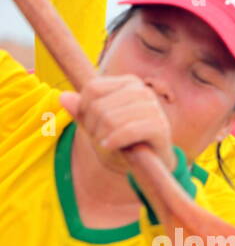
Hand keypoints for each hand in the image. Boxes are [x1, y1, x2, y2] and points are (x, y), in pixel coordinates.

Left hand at [60, 76, 175, 173]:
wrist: (150, 162)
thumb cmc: (123, 140)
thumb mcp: (97, 124)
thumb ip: (81, 111)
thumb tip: (63, 97)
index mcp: (128, 83)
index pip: (92, 88)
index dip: (83, 109)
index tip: (90, 125)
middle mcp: (143, 91)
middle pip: (99, 106)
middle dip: (92, 127)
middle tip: (99, 138)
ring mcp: (153, 108)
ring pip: (110, 119)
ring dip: (102, 136)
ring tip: (106, 144)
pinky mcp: (160, 127)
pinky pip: (127, 131)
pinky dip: (114, 141)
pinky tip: (110, 146)